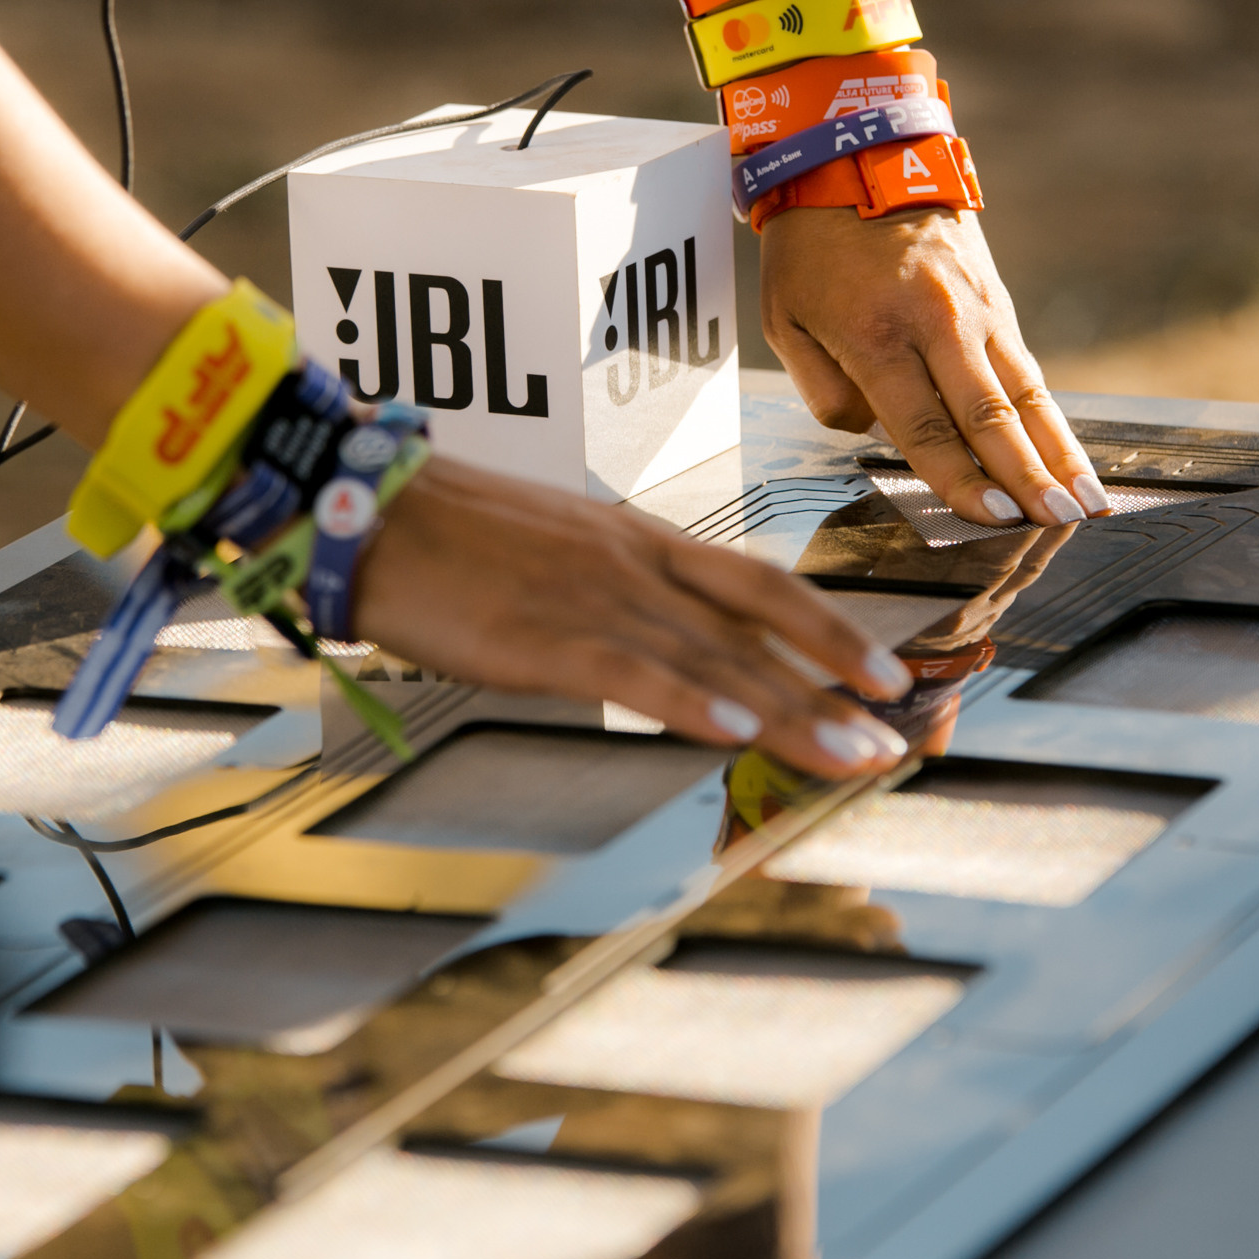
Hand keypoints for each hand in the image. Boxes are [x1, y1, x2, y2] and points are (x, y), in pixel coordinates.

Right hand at [353, 455, 917, 777]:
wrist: (362, 503)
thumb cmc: (444, 532)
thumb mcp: (551, 552)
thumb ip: (609, 595)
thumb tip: (650, 645)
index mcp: (636, 541)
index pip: (757, 585)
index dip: (826, 630)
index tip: (881, 673)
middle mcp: (632, 564)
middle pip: (755, 629)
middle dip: (832, 687)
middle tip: (895, 738)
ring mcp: (592, 596)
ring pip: (713, 658)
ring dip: (792, 711)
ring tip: (853, 755)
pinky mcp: (542, 632)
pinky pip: (630, 673)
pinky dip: (689, 703)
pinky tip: (737, 730)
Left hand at [761, 207, 1109, 526]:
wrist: (859, 156)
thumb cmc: (809, 247)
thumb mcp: (782, 320)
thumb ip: (824, 389)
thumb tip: (872, 431)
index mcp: (875, 336)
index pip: (923, 425)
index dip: (958, 477)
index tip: (989, 516)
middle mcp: (937, 324)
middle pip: (988, 415)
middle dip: (1026, 476)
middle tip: (1058, 520)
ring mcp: (976, 310)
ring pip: (1026, 394)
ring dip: (1058, 454)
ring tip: (1087, 501)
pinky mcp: (997, 301)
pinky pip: (1027, 370)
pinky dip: (1051, 419)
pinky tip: (1072, 458)